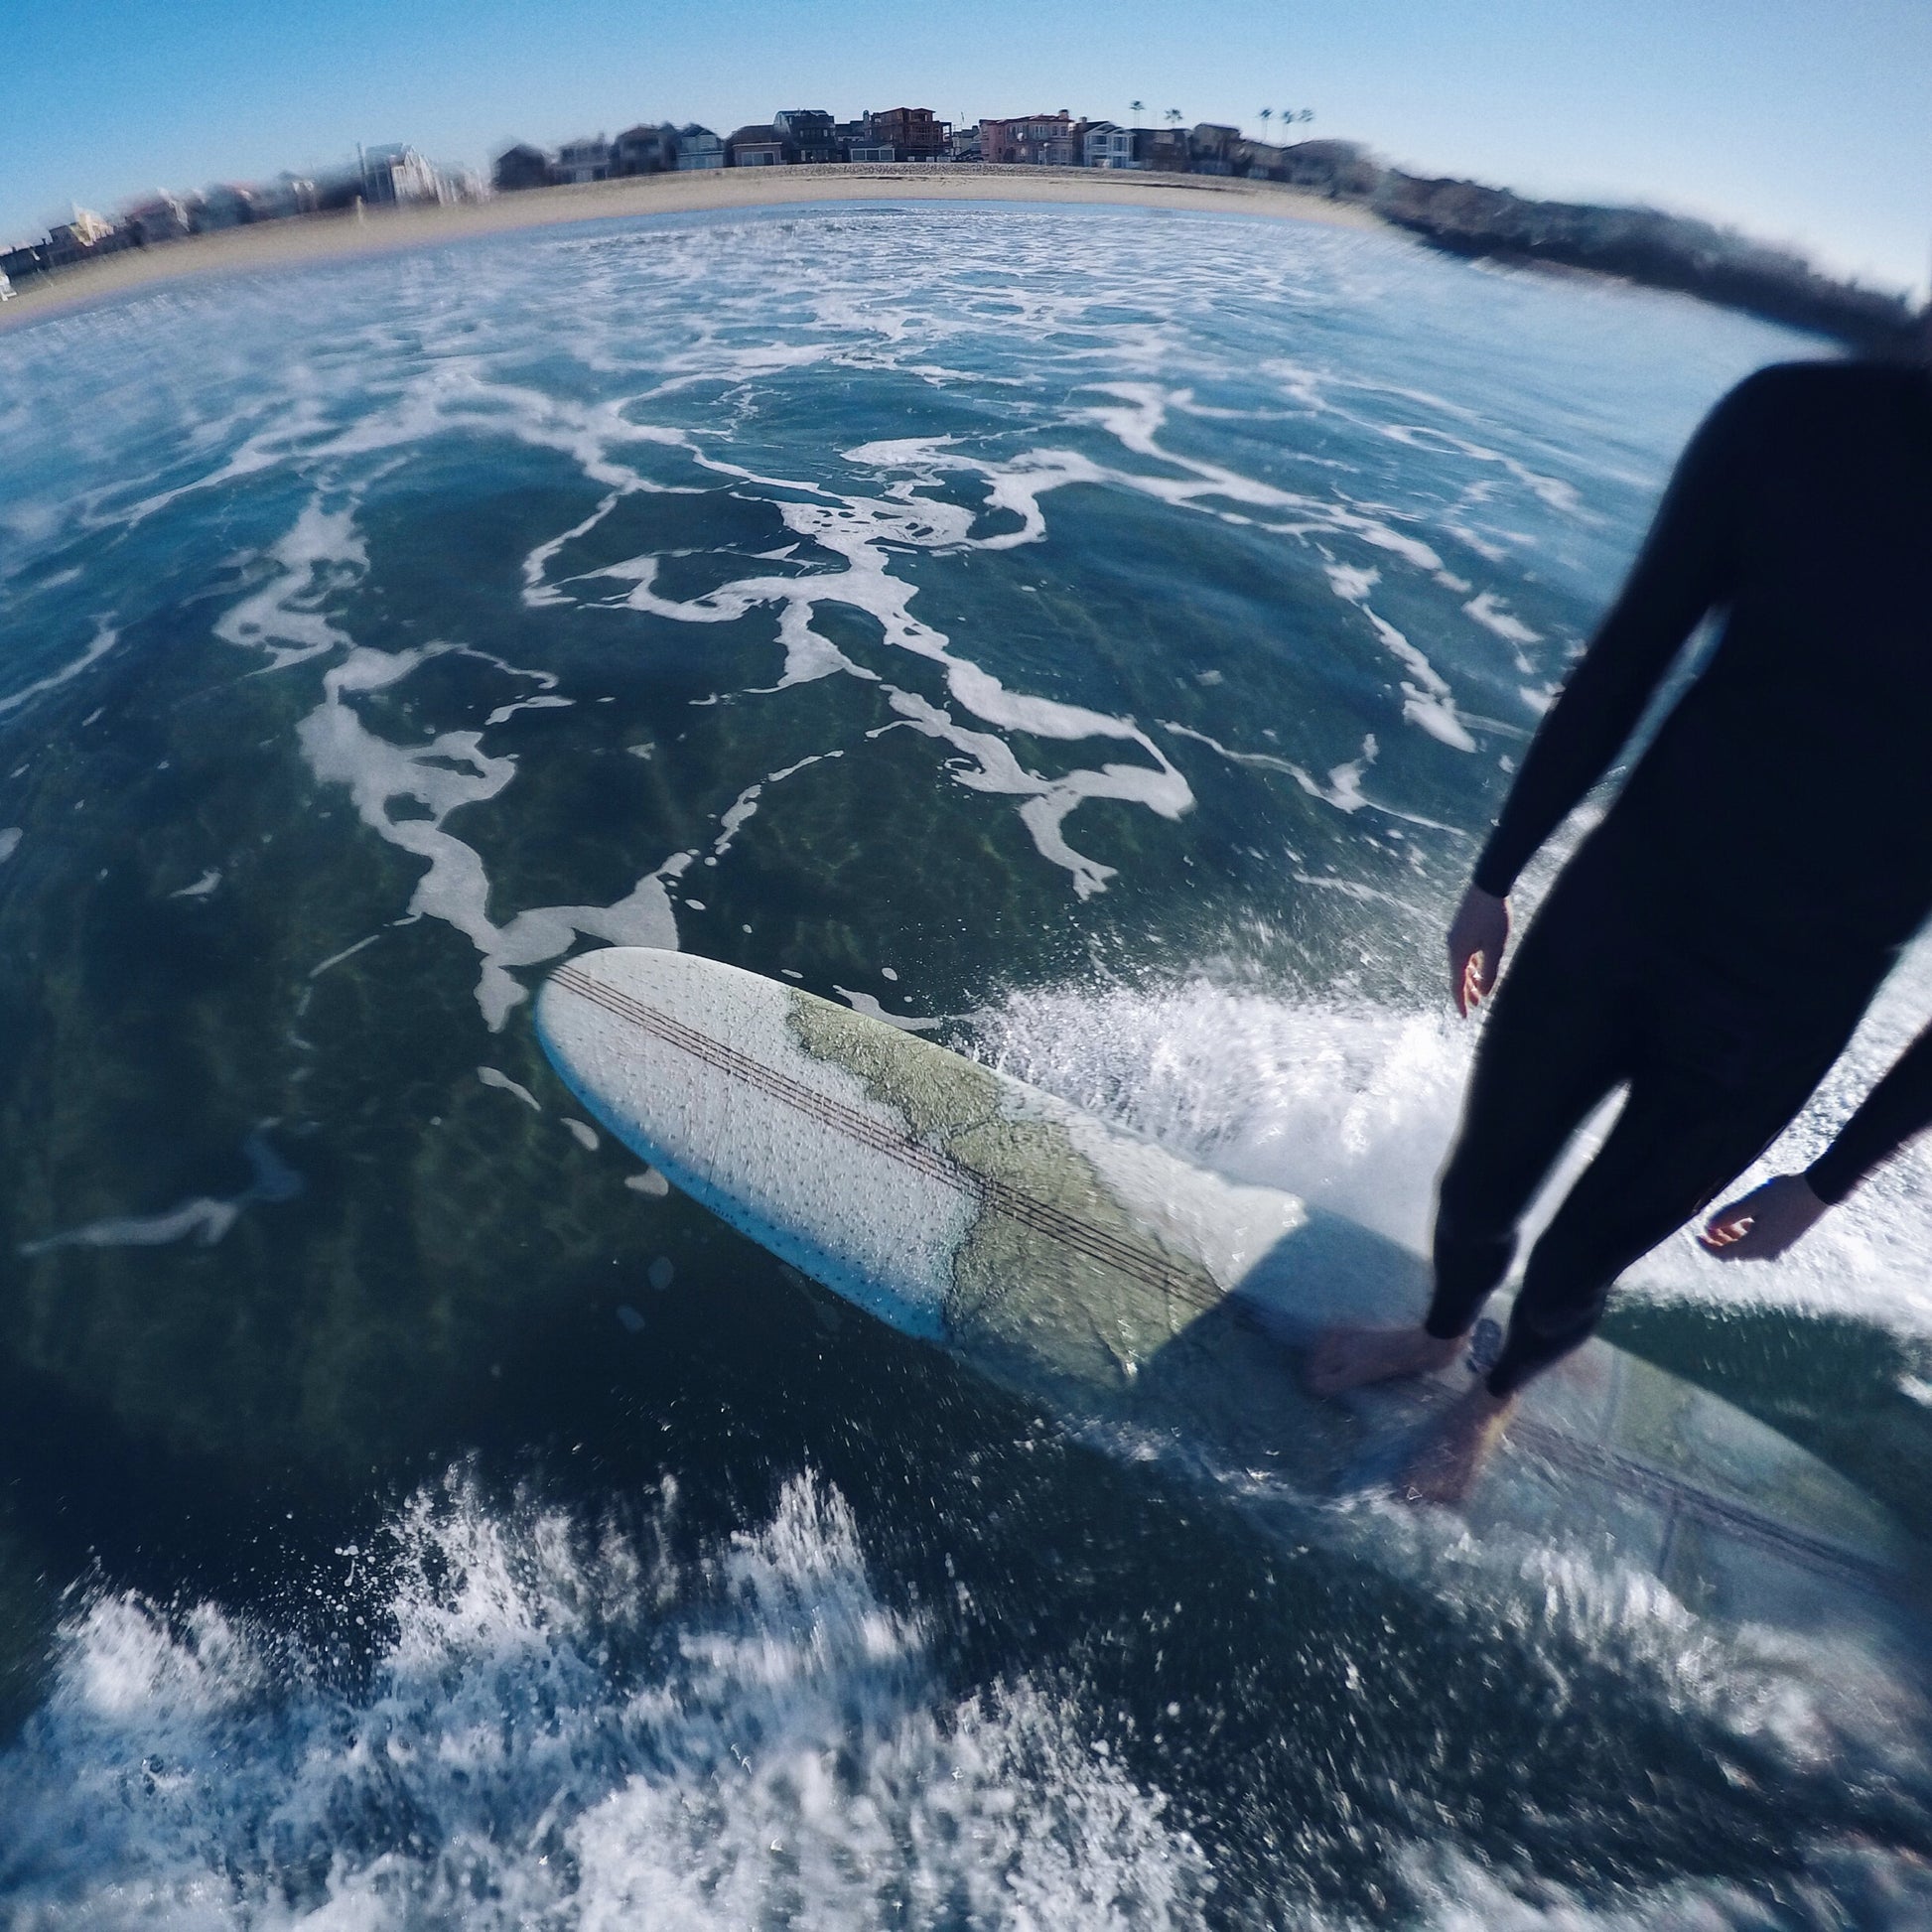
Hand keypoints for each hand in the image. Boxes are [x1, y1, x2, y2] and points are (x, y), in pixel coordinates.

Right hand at [1447, 885, 1509, 1017]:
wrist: (1488, 884)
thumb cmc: (1494, 917)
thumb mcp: (1495, 947)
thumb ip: (1490, 971)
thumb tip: (1485, 991)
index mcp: (1458, 953)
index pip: (1457, 984)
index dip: (1461, 1001)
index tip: (1465, 1017)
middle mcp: (1452, 946)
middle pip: (1458, 975)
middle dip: (1467, 991)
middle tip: (1476, 1006)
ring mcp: (1456, 936)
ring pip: (1462, 964)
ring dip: (1471, 978)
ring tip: (1480, 990)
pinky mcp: (1462, 928)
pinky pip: (1464, 953)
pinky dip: (1471, 965)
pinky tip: (1480, 967)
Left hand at [1698, 1173, 1828, 1260]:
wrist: (1820, 1190)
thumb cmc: (1784, 1194)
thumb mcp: (1752, 1202)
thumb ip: (1729, 1215)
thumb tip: (1709, 1226)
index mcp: (1759, 1243)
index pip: (1726, 1253)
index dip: (1708, 1246)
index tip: (1697, 1235)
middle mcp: (1769, 1250)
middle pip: (1736, 1252)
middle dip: (1720, 1241)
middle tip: (1709, 1226)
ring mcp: (1780, 1245)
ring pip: (1749, 1247)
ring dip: (1733, 1237)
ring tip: (1725, 1220)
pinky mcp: (1787, 1238)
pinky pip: (1761, 1243)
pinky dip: (1748, 1234)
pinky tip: (1745, 1221)